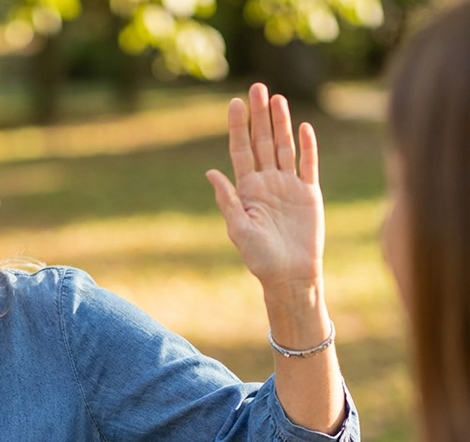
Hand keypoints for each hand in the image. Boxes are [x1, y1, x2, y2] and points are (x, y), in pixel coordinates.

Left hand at [206, 83, 323, 294]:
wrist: (290, 275)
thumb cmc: (260, 258)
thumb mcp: (238, 229)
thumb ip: (228, 200)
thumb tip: (210, 172)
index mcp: (247, 190)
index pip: (241, 151)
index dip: (238, 127)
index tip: (234, 103)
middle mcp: (267, 183)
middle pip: (263, 142)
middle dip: (259, 116)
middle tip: (257, 87)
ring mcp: (289, 186)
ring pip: (285, 147)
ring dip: (281, 123)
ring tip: (277, 98)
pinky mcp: (310, 193)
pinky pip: (308, 164)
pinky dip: (306, 146)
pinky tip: (302, 127)